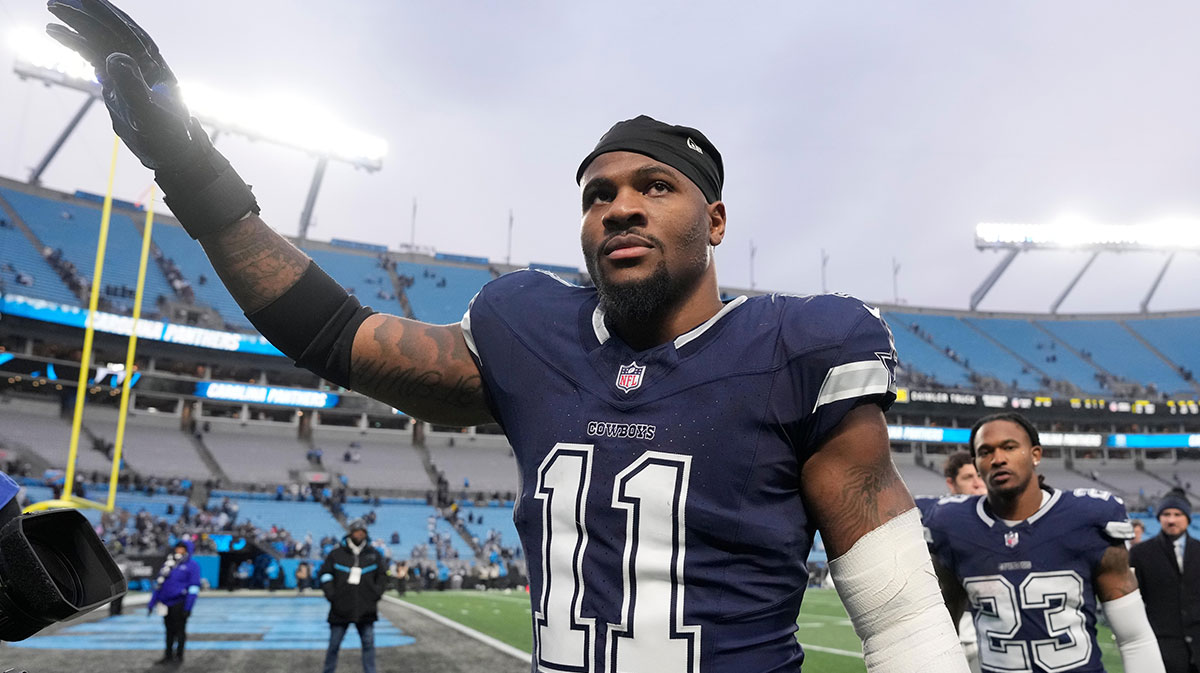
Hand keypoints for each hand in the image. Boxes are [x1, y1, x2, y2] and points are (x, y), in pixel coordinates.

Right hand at [45, 0, 258, 237]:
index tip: (76, 2)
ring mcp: (130, 71)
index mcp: (152, 65)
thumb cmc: (168, 137)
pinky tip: (62, 37)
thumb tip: (114, 57)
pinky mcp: (120, 81)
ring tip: (52, 16)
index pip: (121, 33)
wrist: (175, 154)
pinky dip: (79, 45)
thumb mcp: (149, 115)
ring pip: (101, 41)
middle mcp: (141, 63)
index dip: (98, 16)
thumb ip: (132, 87)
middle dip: (83, 15)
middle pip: (109, 31)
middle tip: (54, 3)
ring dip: (78, 27)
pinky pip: (97, 56)